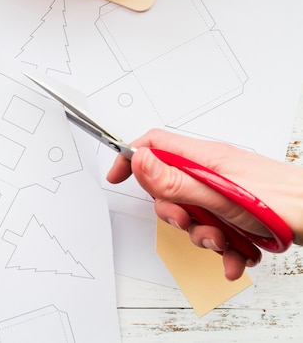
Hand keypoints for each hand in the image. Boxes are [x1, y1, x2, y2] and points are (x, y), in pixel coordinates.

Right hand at [106, 129, 302, 279]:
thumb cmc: (281, 203)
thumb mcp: (217, 195)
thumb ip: (174, 180)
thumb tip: (138, 159)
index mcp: (204, 158)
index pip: (154, 145)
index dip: (132, 158)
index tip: (118, 177)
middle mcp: (212, 171)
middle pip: (169, 186)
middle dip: (174, 212)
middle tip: (188, 222)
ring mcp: (224, 191)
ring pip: (192, 212)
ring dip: (202, 235)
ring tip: (223, 242)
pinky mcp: (236, 211)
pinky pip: (215, 228)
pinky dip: (223, 247)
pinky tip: (236, 256)